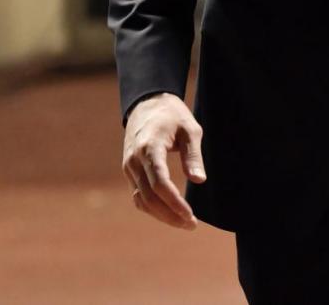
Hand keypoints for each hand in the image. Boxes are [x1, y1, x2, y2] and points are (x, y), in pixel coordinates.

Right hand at [121, 93, 204, 229]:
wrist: (147, 103)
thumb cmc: (173, 115)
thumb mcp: (190, 129)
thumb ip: (193, 155)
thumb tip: (199, 180)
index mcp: (150, 148)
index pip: (160, 184)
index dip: (175, 203)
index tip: (190, 215)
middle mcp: (135, 160)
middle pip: (150, 197)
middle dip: (170, 215)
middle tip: (191, 225)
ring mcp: (129, 166)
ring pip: (142, 201)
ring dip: (161, 215)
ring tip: (183, 223)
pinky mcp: (129, 171)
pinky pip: (138, 195)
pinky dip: (151, 208)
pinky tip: (168, 214)